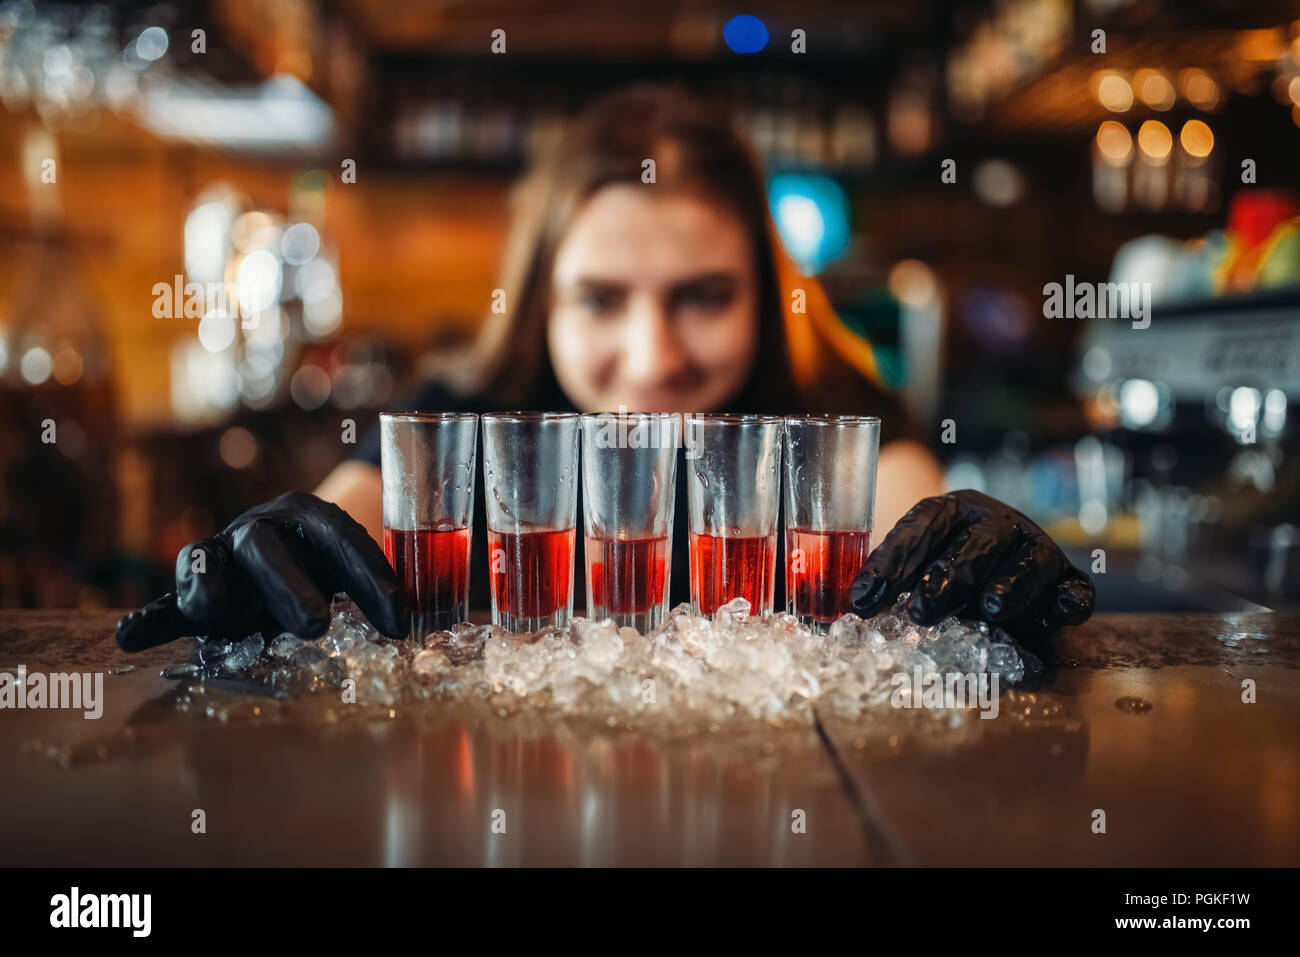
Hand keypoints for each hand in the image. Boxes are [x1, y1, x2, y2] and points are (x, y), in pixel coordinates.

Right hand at [116, 492, 406, 651]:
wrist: (277, 549)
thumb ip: (388, 593)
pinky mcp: (192, 589)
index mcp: (311, 519)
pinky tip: (132, 636)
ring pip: (210, 562)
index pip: (342, 537)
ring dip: (212, 586)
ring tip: (215, 610)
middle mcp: (262, 530)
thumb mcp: (355, 570)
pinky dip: (150, 617)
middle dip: (291, 584)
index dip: (371, 575)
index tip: (399, 619)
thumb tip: (433, 626)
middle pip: (270, 548)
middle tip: (316, 625)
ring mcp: (222, 556)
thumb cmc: (324, 566)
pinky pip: (168, 599)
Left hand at [849, 489, 1094, 639]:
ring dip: (1011, 584)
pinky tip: (1054, 615)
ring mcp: (1037, 549)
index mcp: (951, 511)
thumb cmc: (947, 567)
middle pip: (977, 543)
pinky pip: (1074, 589)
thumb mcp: (914, 569)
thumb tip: (833, 614)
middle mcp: (997, 523)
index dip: (890, 563)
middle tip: (921, 611)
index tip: (861, 601)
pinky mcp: (1068, 580)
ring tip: (991, 609)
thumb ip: (881, 586)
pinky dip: (1067, 601)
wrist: (1007, 563)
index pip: (921, 527)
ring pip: (1030, 562)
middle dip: (949, 577)